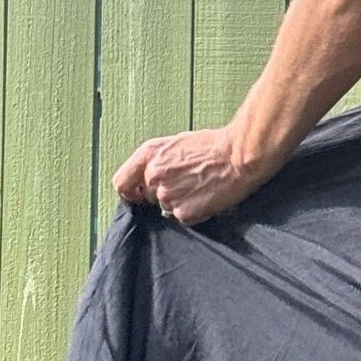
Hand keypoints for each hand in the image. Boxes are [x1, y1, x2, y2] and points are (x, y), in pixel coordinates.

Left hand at [111, 126, 278, 225]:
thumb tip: (149, 177)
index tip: (138, 194)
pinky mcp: (183, 212)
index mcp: (149, 154)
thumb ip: (157, 161)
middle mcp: (153, 176)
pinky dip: (193, 212)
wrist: (240, 157)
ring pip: (165, 208)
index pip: (121, 182)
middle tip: (186, 185)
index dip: (130, 191)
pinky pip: (182, 218)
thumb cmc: (214, 147)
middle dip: (163, 194)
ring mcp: (167, 196)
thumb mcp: (177, 143)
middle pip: (147, 197)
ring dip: (180, 203)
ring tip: (200, 189)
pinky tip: (206, 197)